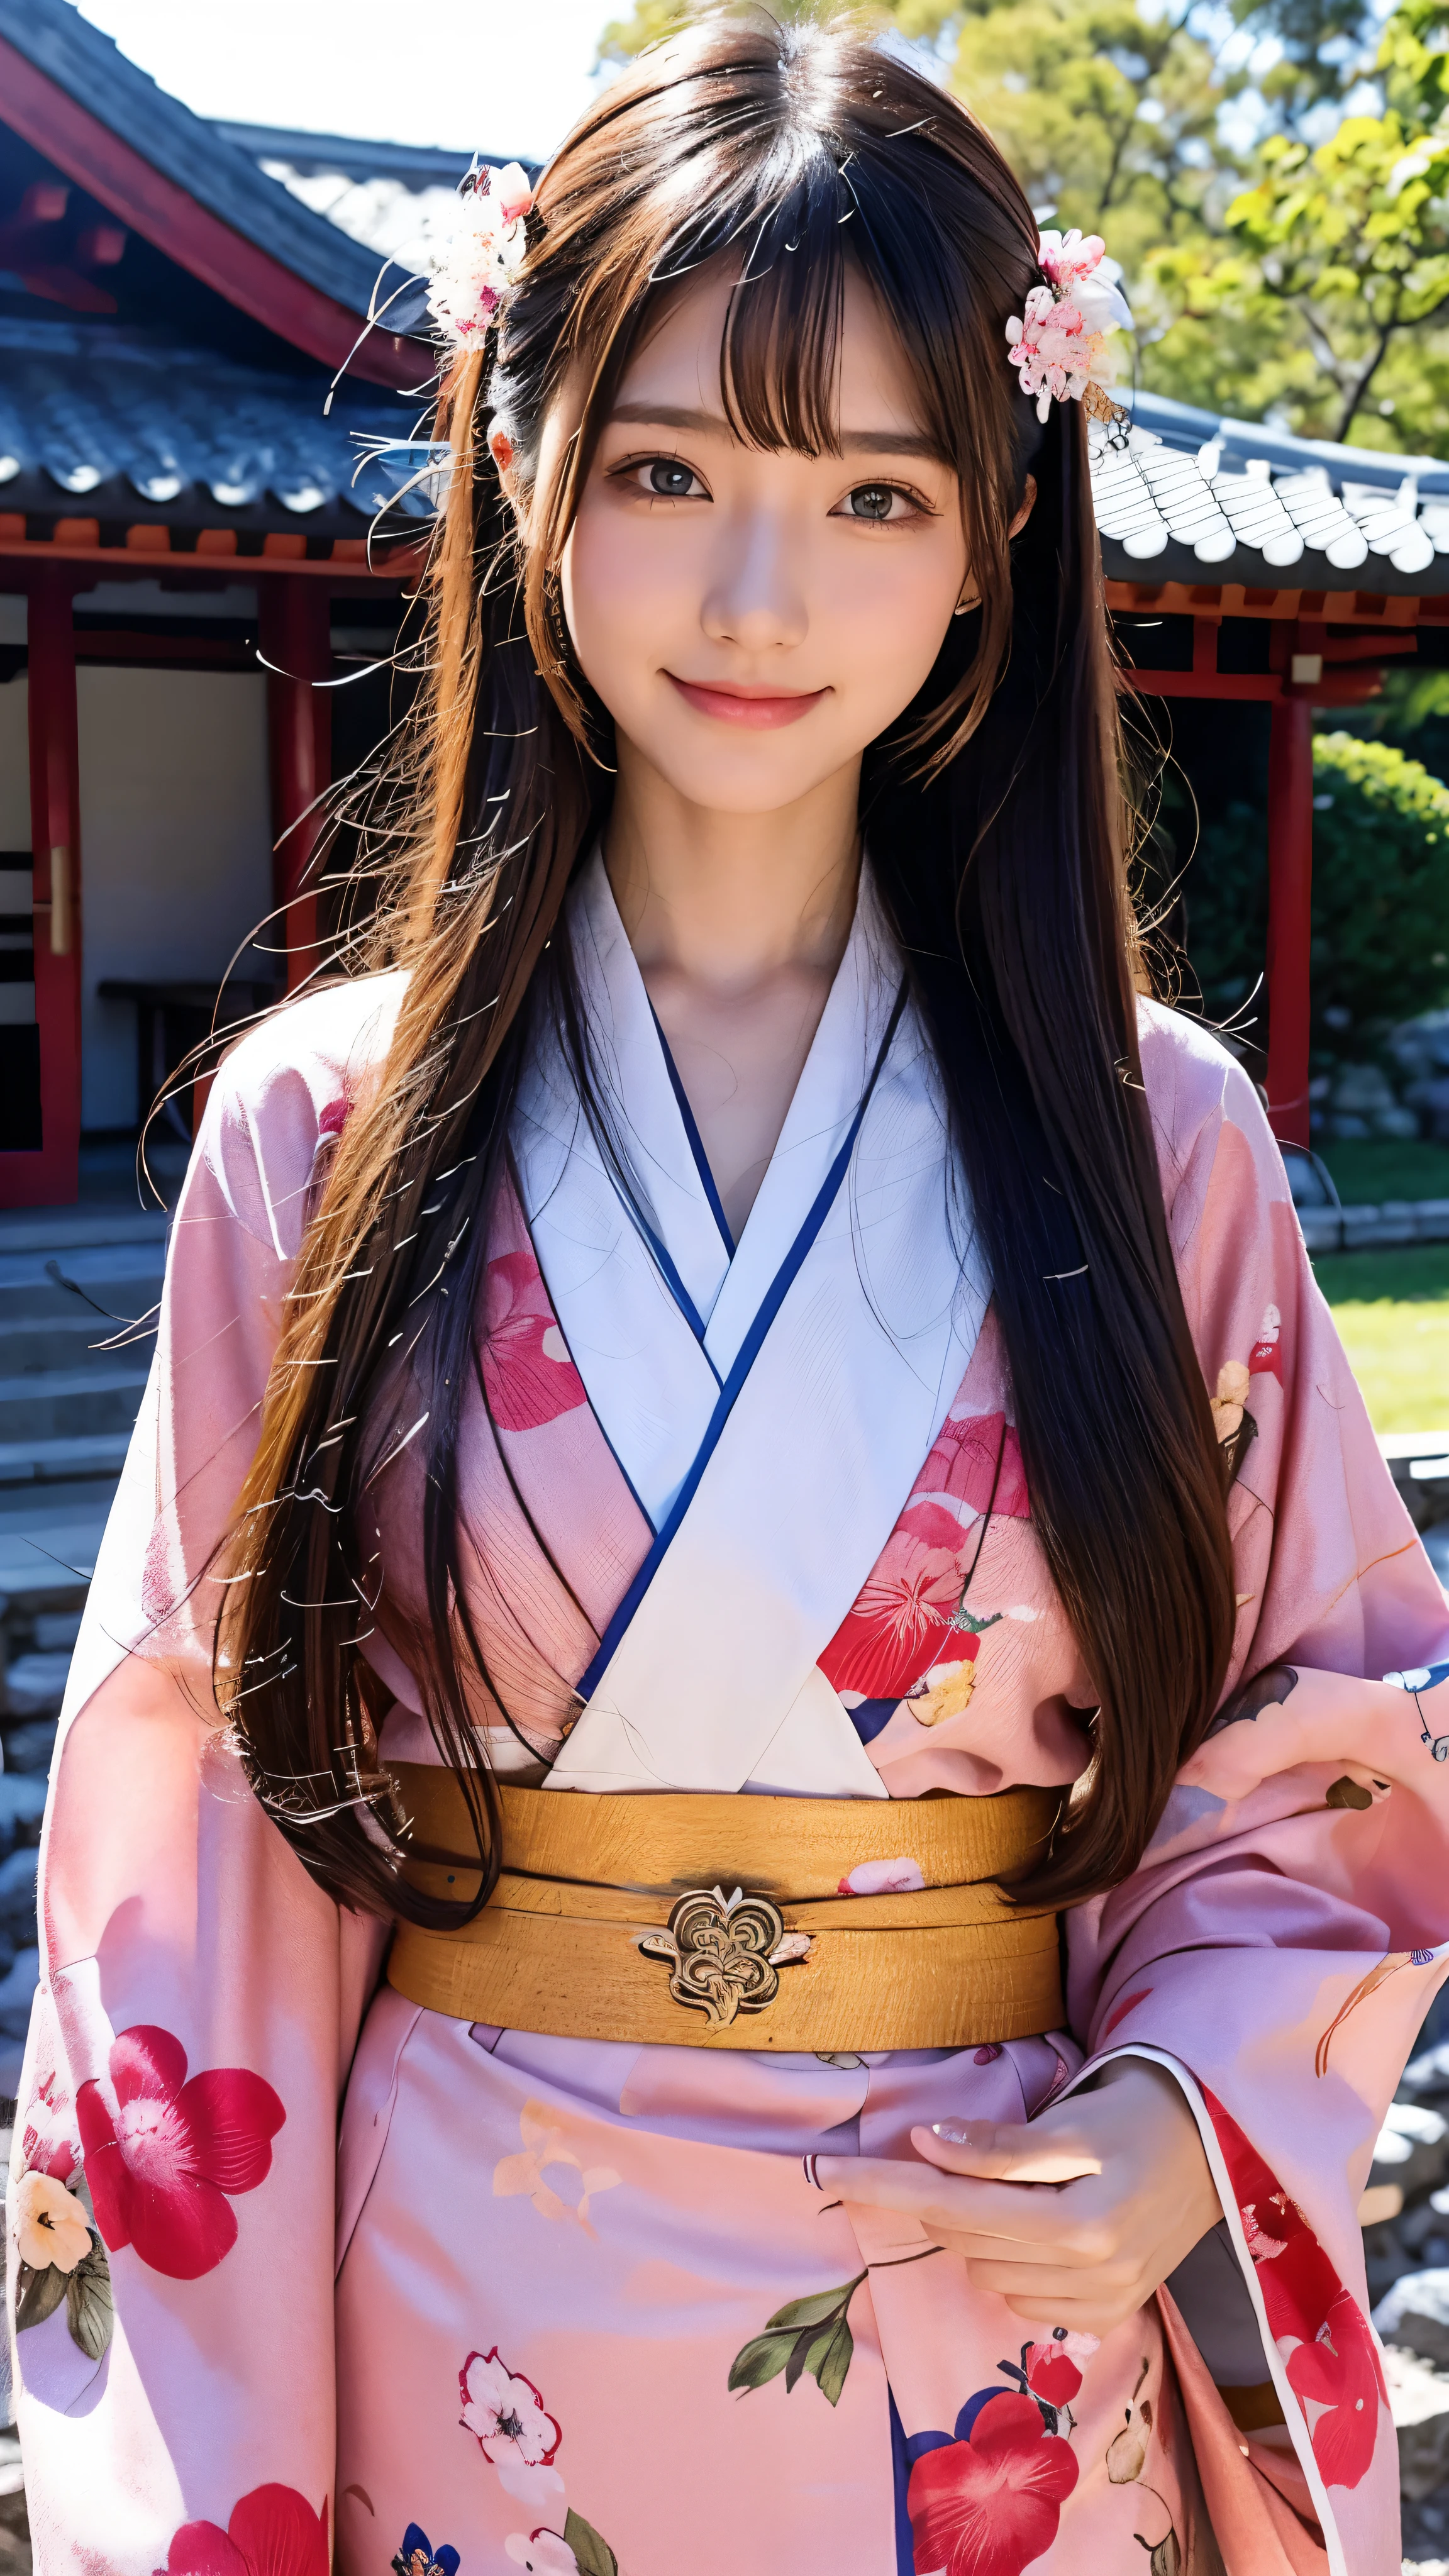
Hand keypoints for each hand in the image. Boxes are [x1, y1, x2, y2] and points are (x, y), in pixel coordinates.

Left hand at [814, 2058, 1221, 2337]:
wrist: (1214, 2145)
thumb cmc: (1138, 2117)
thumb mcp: (1072, 2121)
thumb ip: (999, 2144)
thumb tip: (924, 2144)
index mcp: (1078, 2224)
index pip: (951, 2204)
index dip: (883, 2184)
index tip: (825, 2170)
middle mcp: (1088, 2276)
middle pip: (962, 2238)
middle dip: (939, 2195)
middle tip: (956, 2152)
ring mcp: (1099, 2304)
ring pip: (983, 2270)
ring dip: (976, 2228)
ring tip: (1018, 2186)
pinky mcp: (1106, 2316)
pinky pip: (1019, 2297)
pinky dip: (1008, 2261)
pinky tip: (1037, 2226)